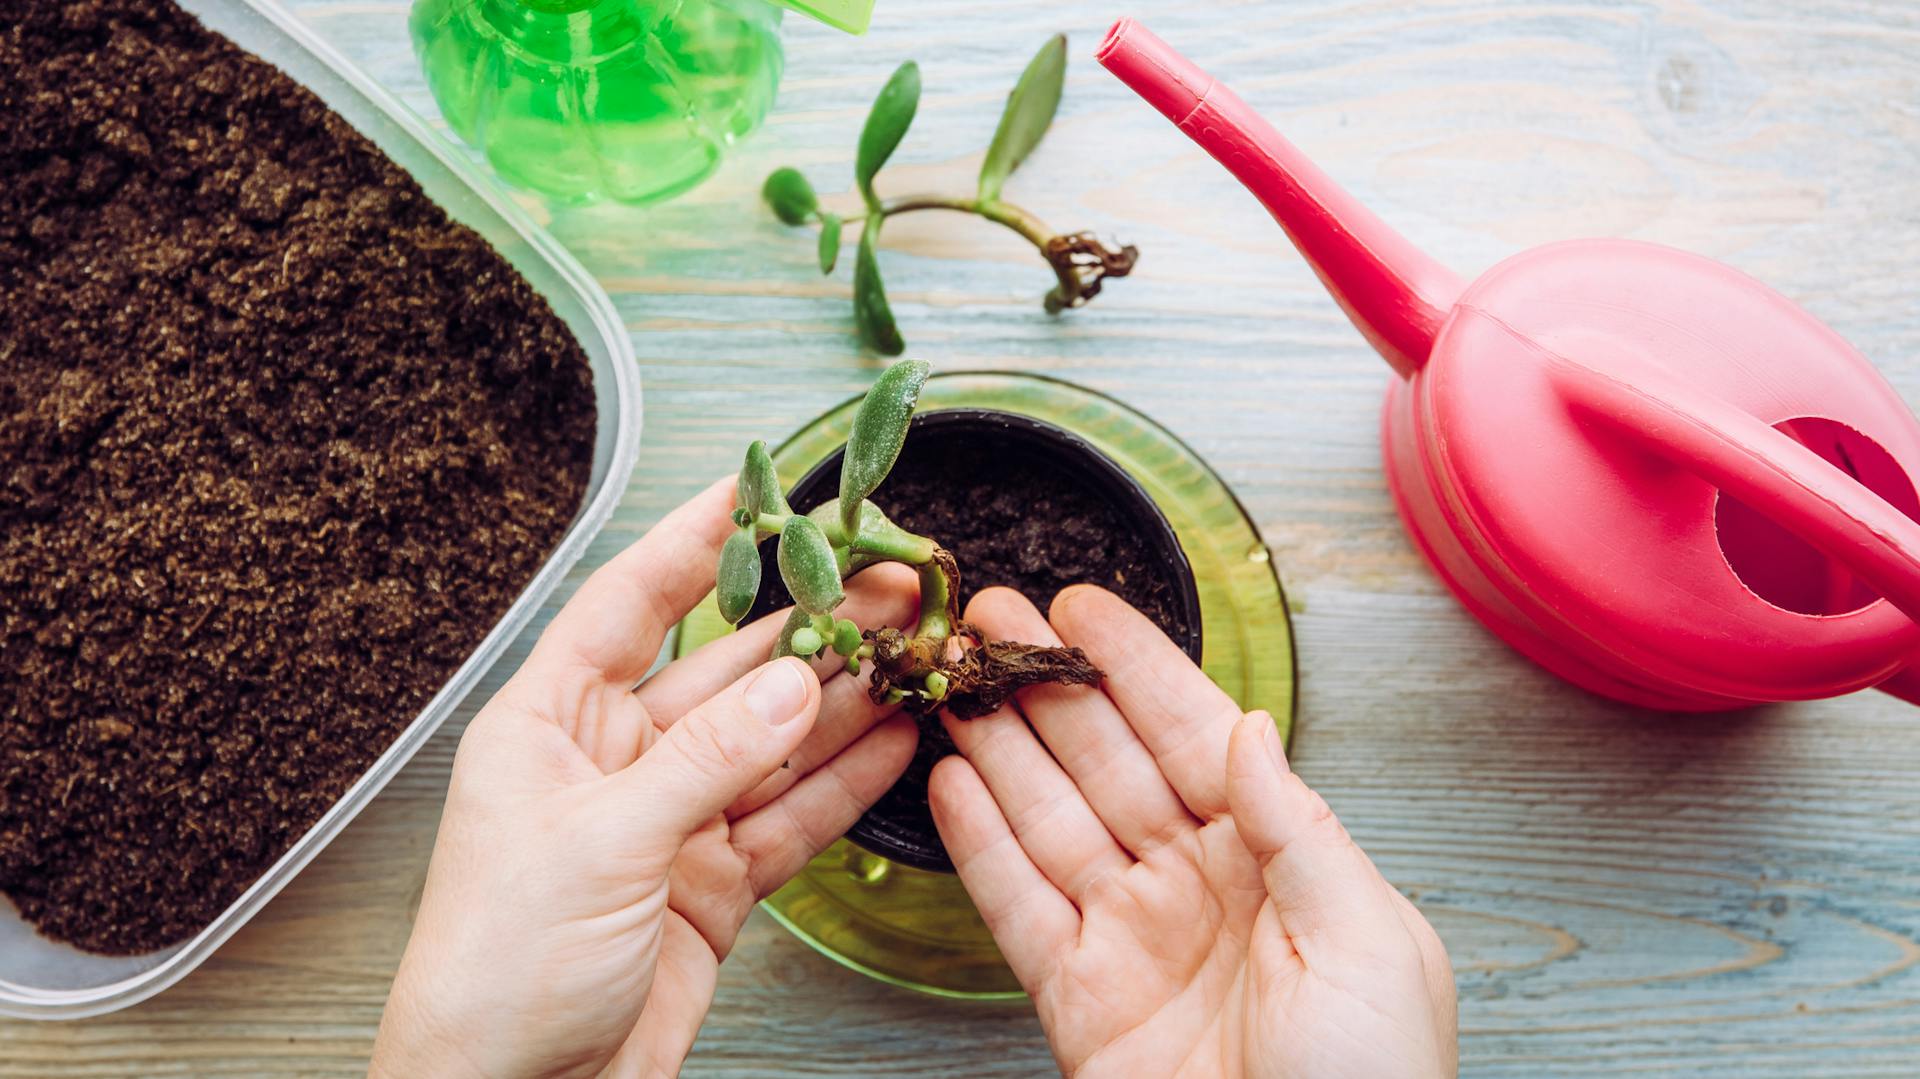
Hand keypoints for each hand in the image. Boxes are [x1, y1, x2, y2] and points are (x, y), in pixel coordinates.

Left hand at [371, 479, 918, 1078]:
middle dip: (807, 626)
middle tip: (885, 583)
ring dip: (841, 699)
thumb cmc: (498, 970)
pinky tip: (894, 740)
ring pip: (771, 741)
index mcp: (551, 724)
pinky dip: (844, 783)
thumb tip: (796, 683)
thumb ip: (709, 758)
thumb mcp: (603, 843)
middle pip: (725, 670)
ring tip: (910, 650)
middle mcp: (614, 761)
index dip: (695, 541)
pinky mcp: (712, 884)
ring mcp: (670, 822)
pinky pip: (790, 816)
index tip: (757, 486)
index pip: (631, 603)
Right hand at [929, 586, 1455, 1078]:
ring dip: (999, 746)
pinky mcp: (1078, 998)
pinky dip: (980, 845)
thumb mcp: (1368, 942)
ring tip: (954, 680)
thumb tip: (1251, 730)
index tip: (1082, 608)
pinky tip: (950, 783)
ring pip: (1050, 818)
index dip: (1135, 668)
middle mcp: (1196, 883)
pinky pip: (1018, 906)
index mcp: (1276, 858)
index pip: (1193, 735)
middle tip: (988, 617)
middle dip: (1046, 684)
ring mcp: (1132, 936)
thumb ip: (1300, 828)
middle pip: (1106, 761)